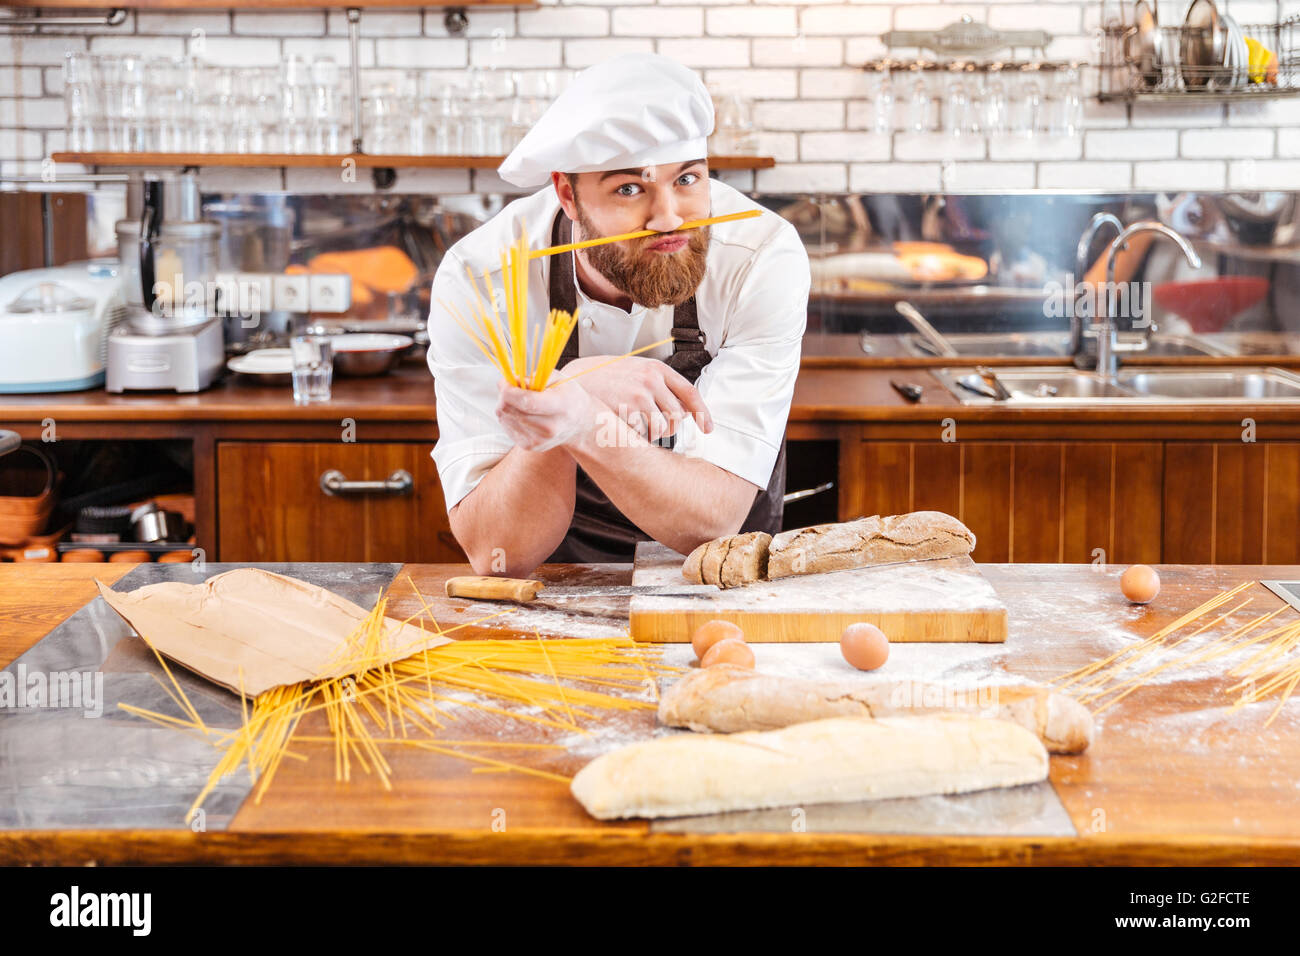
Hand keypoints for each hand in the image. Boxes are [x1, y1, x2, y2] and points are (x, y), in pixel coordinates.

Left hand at [494, 378, 601, 452]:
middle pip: (512, 411)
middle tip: (511, 387)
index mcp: (561, 407)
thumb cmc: (567, 395)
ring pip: (505, 417)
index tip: (504, 381)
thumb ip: (533, 377)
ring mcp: (539, 441)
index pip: (528, 402)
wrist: (579, 423)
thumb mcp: (556, 378)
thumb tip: (509, 381)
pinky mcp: (529, 446)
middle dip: (505, 396)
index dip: (509, 391)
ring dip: (506, 405)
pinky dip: (509, 416)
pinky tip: (522, 412)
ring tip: (521, 400)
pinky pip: (506, 426)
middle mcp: (550, 428)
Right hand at [552, 356, 712, 441]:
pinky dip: (636, 436)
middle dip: (669, 428)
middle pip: (677, 416)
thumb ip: (658, 386)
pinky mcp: (627, 410)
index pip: (689, 392)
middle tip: (652, 427)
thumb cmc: (604, 379)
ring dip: (652, 435)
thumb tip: (685, 411)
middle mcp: (651, 380)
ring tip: (636, 427)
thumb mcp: (634, 371)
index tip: (707, 428)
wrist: (574, 382)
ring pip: (662, 428)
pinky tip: (623, 426)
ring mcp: (639, 395)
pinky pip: (643, 433)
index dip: (702, 413)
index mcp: (656, 369)